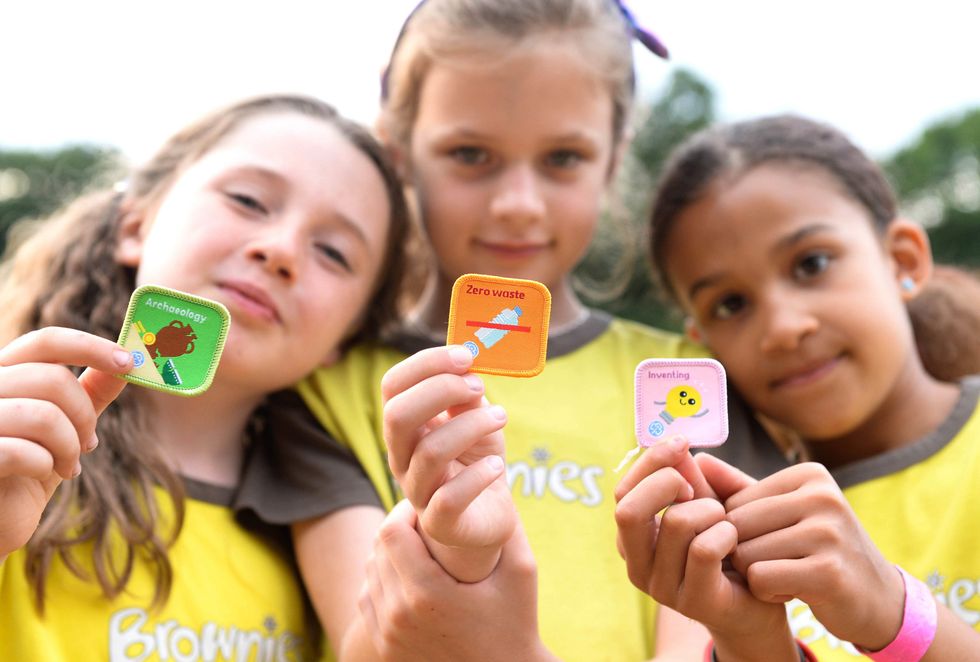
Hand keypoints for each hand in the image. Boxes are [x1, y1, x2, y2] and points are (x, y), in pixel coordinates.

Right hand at [0, 328, 130, 558]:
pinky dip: (45, 465)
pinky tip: (42, 474)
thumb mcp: (66, 427)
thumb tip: (128, 363)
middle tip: (89, 444)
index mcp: (4, 373)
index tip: (129, 362)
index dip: (91, 347)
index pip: (46, 342)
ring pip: (43, 415)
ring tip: (68, 465)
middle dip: (84, 416)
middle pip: (53, 379)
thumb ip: (91, 393)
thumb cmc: (26, 471)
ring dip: (69, 446)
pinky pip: (22, 451)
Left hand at [356, 500, 555, 661]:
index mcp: (428, 593)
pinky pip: (368, 597)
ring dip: (390, 553)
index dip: (406, 511)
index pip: (391, 532)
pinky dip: (383, 580)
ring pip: (370, 571)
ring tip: (419, 547)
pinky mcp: (384, 647)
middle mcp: (400, 614)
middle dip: (400, 528)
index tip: (426, 507)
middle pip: (378, 548)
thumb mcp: (522, 573)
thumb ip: (509, 527)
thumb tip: (498, 478)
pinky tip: (409, 574)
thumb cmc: (514, 623)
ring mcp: (388, 634)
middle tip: (425, 522)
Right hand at [381, 346, 516, 580]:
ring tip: (500, 418)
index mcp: (404, 427)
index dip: (426, 364)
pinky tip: (498, 466)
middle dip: (441, 390)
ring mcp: (418, 492)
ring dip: (472, 426)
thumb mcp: (473, 419)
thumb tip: (468, 367)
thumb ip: (466, 395)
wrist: (487, 514)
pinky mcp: (441, 523)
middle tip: (479, 388)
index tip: (465, 356)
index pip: (393, 386)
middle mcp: (402, 458)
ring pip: (431, 452)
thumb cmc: (475, 459)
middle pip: (397, 416)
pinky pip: (451, 497)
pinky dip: (479, 475)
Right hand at [615, 439, 796, 660]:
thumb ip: (694, 479)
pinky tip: (735, 541)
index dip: (650, 461)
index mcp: (634, 539)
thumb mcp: (711, 506)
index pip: (622, 492)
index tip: (680, 444)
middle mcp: (638, 564)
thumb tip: (680, 448)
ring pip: (676, 524)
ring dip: (710, 510)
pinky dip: (726, 533)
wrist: (759, 606)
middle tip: (695, 488)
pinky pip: (704, 549)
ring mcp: (663, 588)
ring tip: (725, 522)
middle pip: (628, 510)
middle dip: (666, 483)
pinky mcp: (694, 601)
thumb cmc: (730, 548)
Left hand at [725, 462, 904, 650]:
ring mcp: (828, 533)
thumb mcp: (785, 513)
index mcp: (810, 475)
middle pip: (735, 526)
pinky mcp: (828, 572)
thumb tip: (698, 459)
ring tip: (789, 574)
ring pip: (744, 554)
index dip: (739, 532)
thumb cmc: (821, 550)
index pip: (733, 502)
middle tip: (777, 563)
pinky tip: (795, 591)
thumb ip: (740, 488)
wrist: (876, 599)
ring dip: (757, 575)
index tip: (774, 541)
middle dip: (742, 553)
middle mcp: (821, 497)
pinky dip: (768, 592)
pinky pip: (760, 579)